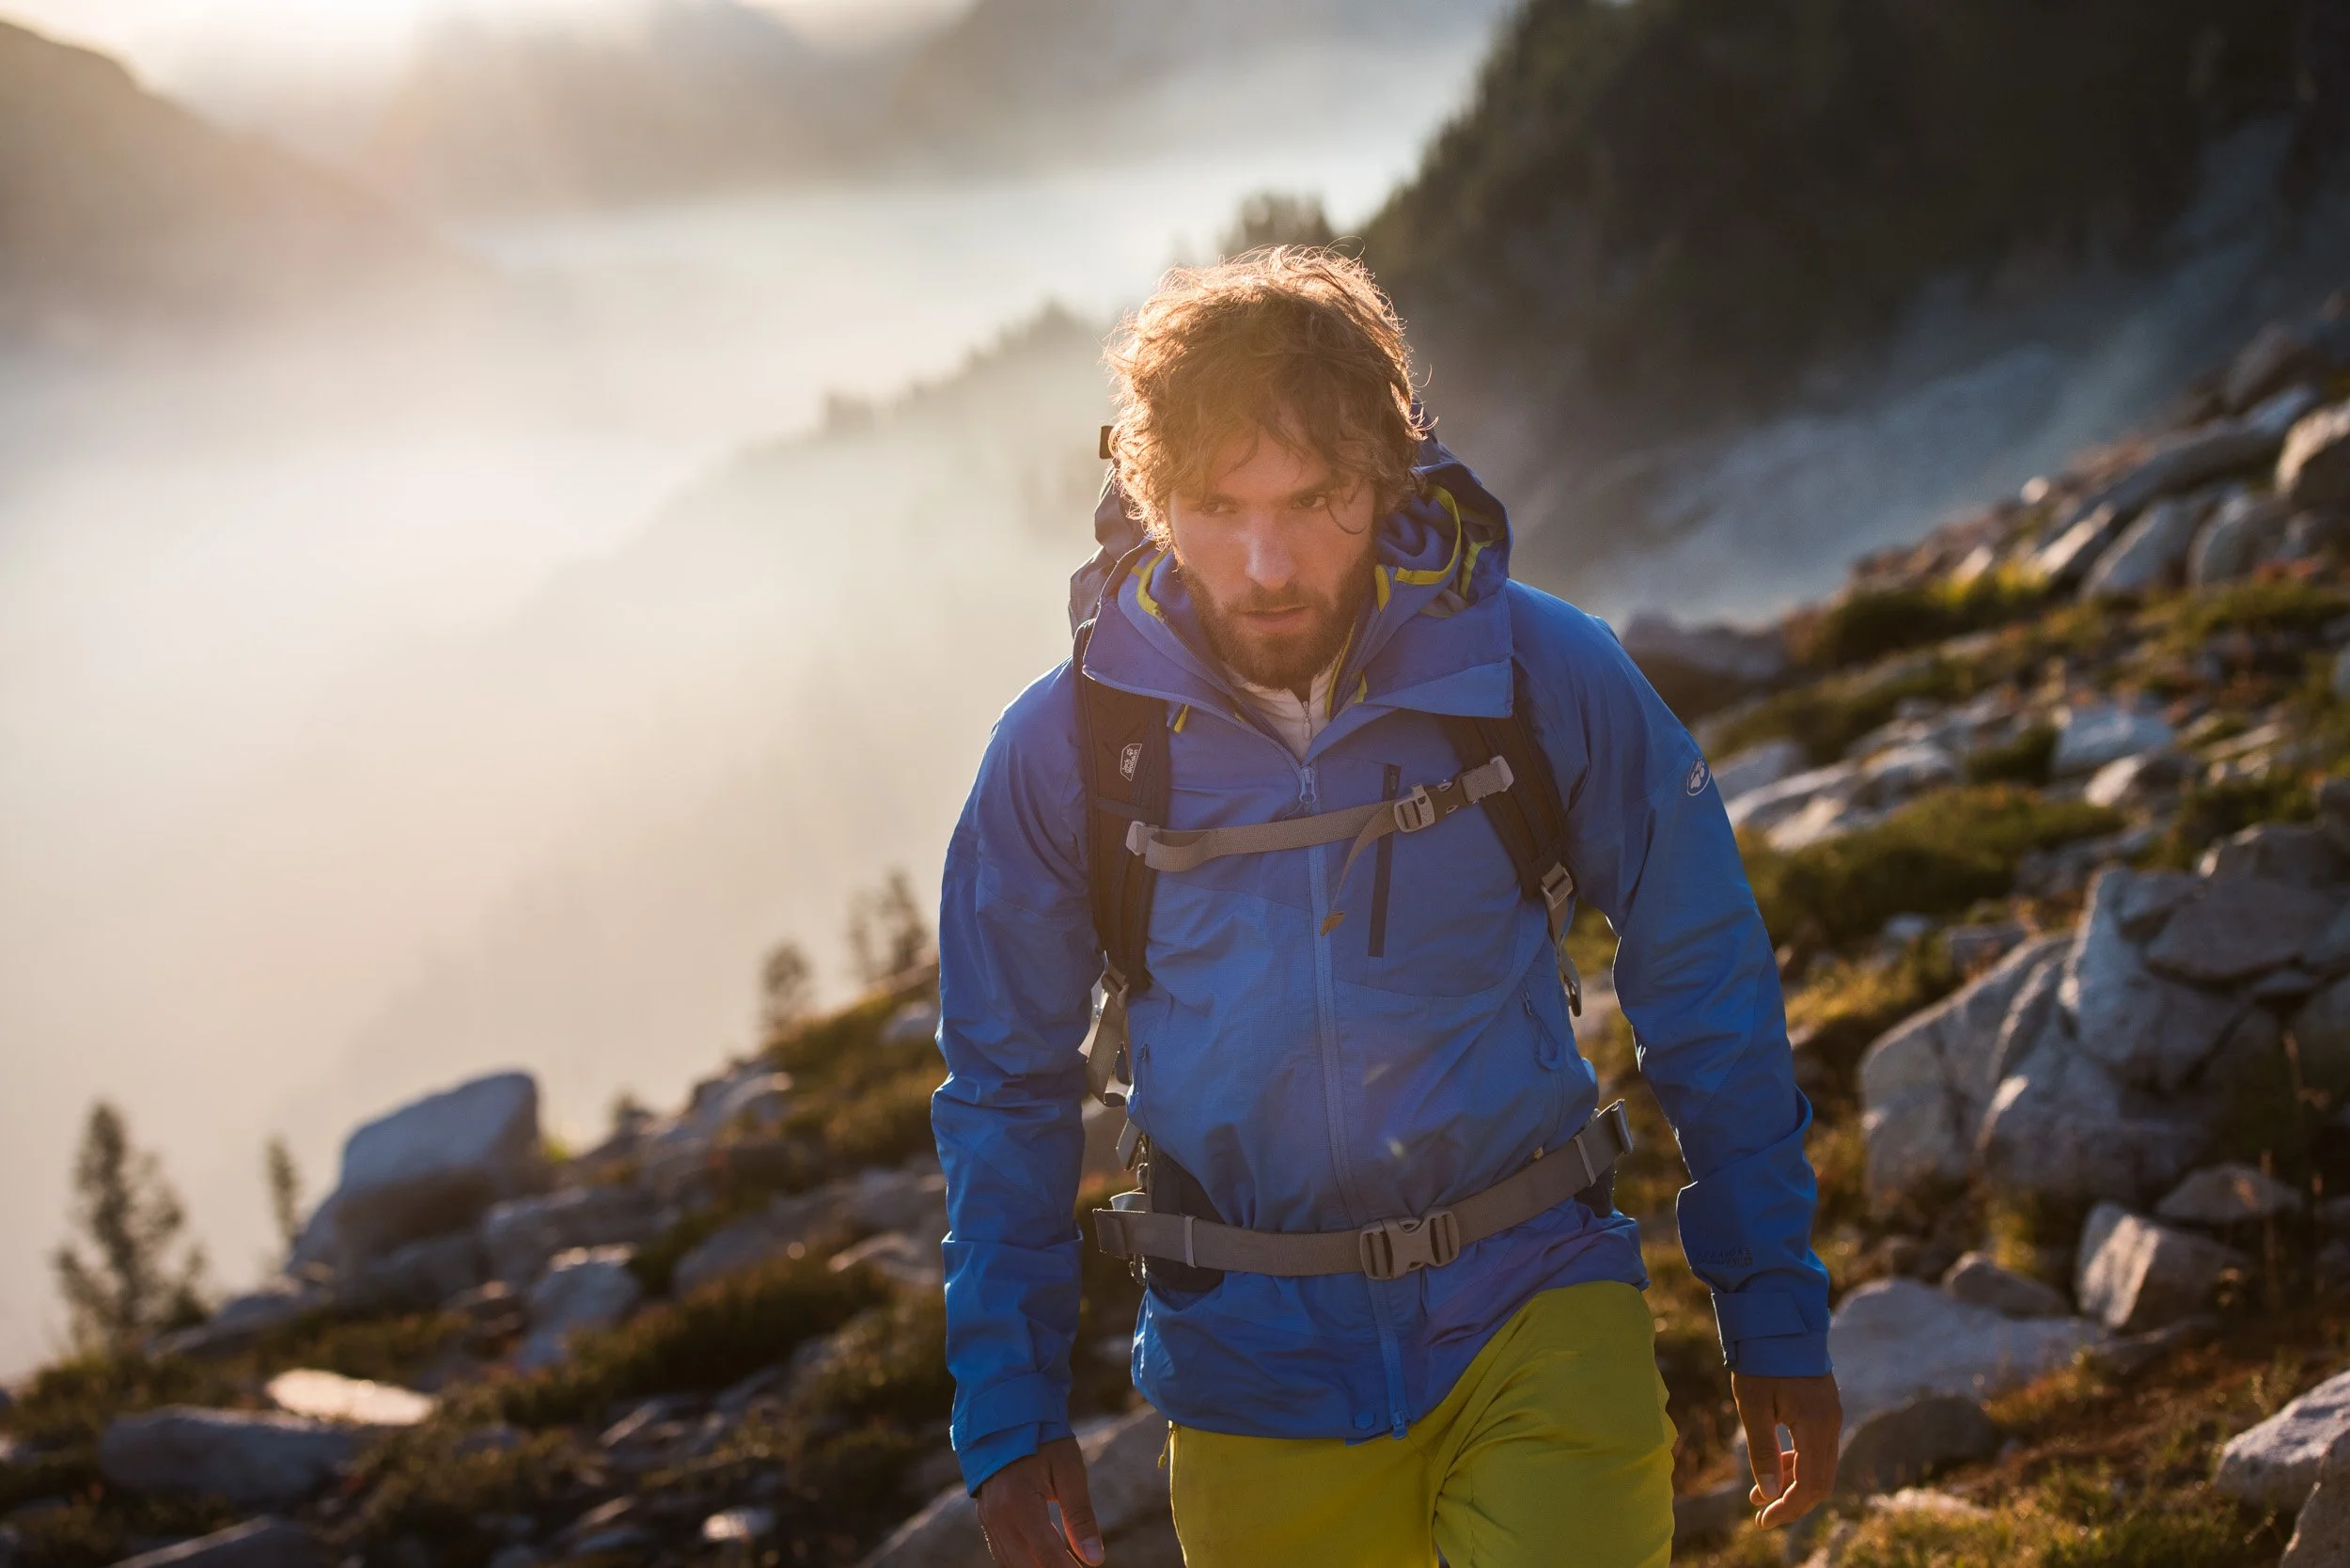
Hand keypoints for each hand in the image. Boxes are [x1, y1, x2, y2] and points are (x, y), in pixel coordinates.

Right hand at [975, 1436, 1104, 1565]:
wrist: (1005, 1415)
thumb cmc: (1042, 1438)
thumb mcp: (1069, 1471)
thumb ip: (1081, 1517)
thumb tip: (1094, 1559)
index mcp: (1019, 1504)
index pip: (1048, 1554)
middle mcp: (998, 1517)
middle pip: (1026, 1566)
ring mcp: (988, 1520)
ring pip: (1011, 1565)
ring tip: (1064, 1566)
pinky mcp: (986, 1519)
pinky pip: (1002, 1553)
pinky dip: (1022, 1563)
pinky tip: (1041, 1562)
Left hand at [1730, 1371, 1841, 1527]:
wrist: (1777, 1317)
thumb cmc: (1761, 1358)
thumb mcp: (1753, 1405)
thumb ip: (1763, 1450)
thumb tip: (1768, 1493)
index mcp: (1817, 1426)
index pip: (1810, 1485)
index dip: (1789, 1509)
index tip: (1763, 1521)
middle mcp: (1831, 1424)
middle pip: (1820, 1480)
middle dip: (1792, 1503)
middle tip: (1762, 1517)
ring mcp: (1830, 1415)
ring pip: (1819, 1465)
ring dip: (1792, 1484)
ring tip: (1759, 1497)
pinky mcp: (1823, 1408)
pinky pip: (1816, 1448)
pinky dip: (1796, 1463)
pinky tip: (1774, 1469)